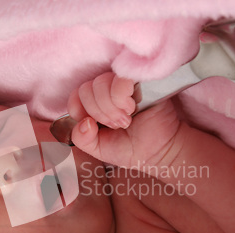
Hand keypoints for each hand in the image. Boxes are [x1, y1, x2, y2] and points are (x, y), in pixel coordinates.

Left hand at [68, 72, 183, 169]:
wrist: (160, 151)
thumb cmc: (133, 148)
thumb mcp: (99, 149)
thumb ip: (82, 140)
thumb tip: (84, 122)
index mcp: (94, 104)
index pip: (74, 95)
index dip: (79, 110)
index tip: (95, 125)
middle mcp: (106, 90)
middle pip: (85, 89)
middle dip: (99, 113)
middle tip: (117, 125)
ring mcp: (122, 83)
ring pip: (99, 84)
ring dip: (111, 108)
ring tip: (126, 119)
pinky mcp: (138, 79)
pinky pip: (119, 79)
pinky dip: (121, 97)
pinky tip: (132, 108)